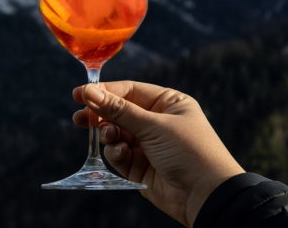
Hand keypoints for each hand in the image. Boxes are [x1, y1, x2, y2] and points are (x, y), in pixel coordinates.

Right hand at [73, 81, 243, 226]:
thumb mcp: (153, 126)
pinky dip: (116, 153)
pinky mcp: (142, 167)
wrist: (208, 197)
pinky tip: (119, 153)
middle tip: (80, 118)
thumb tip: (90, 91)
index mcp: (167, 102)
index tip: (79, 94)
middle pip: (119, 112)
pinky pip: (120, 154)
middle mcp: (157, 121)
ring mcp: (149, 144)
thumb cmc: (189, 151)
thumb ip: (119, 110)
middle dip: (100, 115)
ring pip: (117, 133)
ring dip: (109, 135)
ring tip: (109, 137)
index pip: (129, 91)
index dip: (104, 91)